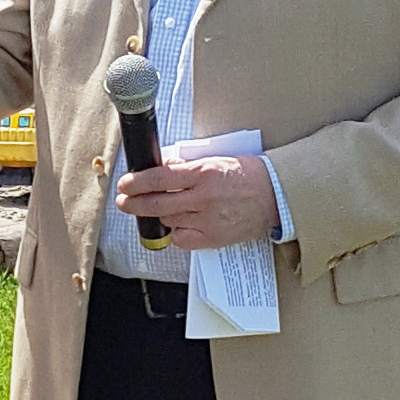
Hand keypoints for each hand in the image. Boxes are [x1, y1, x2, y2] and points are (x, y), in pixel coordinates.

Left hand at [116, 152, 277, 251]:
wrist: (276, 196)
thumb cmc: (248, 175)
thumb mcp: (216, 160)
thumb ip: (186, 166)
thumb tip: (159, 167)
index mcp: (204, 173)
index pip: (160, 178)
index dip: (137, 182)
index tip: (125, 185)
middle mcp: (204, 198)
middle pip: (157, 204)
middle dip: (134, 203)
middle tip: (123, 202)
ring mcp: (208, 221)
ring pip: (168, 221)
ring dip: (159, 215)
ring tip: (159, 208)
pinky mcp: (213, 239)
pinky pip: (182, 239)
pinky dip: (175, 232)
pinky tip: (178, 223)